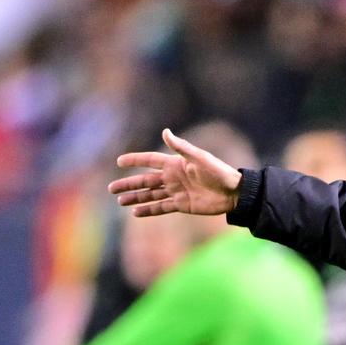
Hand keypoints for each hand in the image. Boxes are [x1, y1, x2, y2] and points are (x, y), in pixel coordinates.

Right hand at [110, 128, 242, 217]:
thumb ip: (181, 147)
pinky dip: (149, 210)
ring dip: (135, 198)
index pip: (150, 161)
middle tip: (111, 189)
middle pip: (145, 181)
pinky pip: (162, 208)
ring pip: (150, 195)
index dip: (135, 161)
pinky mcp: (182, 205)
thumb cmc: (219, 172)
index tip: (119, 162)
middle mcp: (173, 177)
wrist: (234, 193)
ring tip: (120, 201)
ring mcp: (176, 192)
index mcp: (175, 164)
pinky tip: (136, 212)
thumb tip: (164, 132)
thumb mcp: (199, 158)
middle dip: (128, 184)